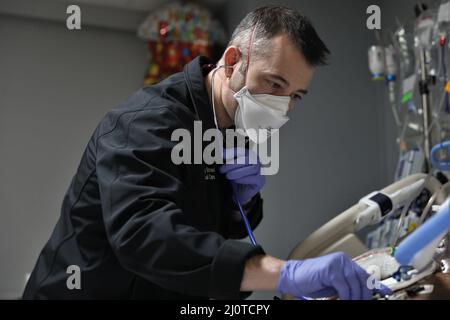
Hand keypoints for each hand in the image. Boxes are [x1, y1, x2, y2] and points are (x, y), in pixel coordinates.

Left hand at [219, 147, 264, 204]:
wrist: (239, 193)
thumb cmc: (235, 178)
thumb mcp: (228, 168)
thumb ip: (224, 159)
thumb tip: (218, 152)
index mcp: (247, 155)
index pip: (240, 150)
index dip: (230, 152)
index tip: (221, 155)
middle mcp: (255, 161)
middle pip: (247, 159)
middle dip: (233, 164)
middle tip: (222, 170)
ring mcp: (259, 170)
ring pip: (252, 168)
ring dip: (238, 172)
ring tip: (228, 176)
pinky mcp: (260, 181)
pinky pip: (255, 178)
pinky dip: (244, 179)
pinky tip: (236, 180)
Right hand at [277, 252, 391, 299]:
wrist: (293, 276)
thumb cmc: (312, 281)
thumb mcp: (335, 285)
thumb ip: (348, 286)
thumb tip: (362, 294)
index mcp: (345, 262)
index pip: (365, 275)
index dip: (376, 285)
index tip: (386, 293)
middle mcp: (343, 260)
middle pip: (362, 280)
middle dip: (363, 296)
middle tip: (361, 303)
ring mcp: (337, 263)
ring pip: (355, 284)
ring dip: (354, 298)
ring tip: (349, 302)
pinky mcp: (330, 269)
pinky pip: (344, 286)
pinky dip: (345, 296)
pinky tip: (342, 299)